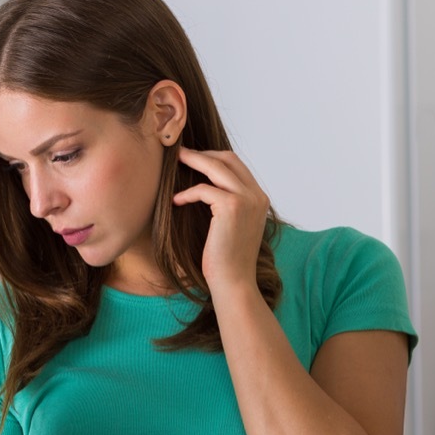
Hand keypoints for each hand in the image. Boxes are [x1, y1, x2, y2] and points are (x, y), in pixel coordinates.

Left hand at [172, 148, 269, 296]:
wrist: (234, 282)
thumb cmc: (228, 260)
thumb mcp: (233, 227)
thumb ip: (228, 204)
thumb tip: (205, 187)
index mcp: (259, 199)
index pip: (237, 165)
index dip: (214, 156)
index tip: (194, 157)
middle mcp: (257, 196)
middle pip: (228, 158)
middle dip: (203, 153)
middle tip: (180, 152)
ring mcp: (247, 200)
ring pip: (216, 166)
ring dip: (193, 160)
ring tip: (175, 161)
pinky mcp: (232, 207)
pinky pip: (204, 189)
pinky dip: (187, 193)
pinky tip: (176, 201)